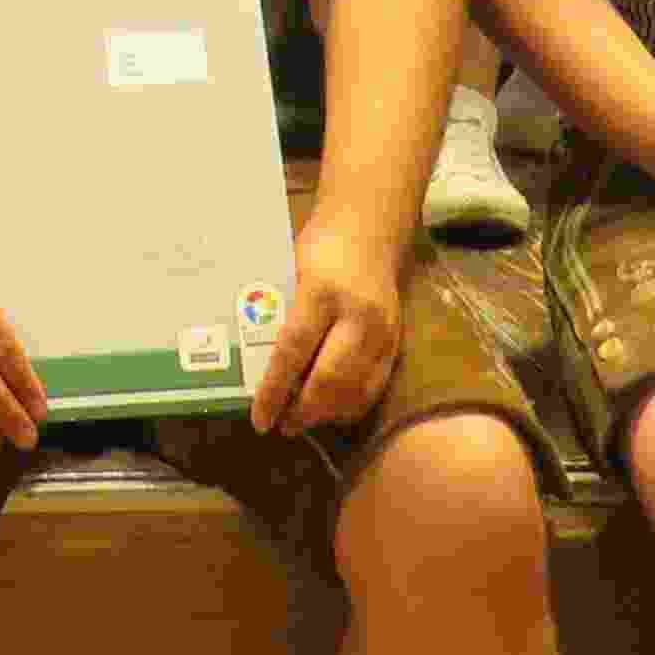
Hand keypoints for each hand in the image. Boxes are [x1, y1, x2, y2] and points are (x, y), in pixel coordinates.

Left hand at [246, 210, 400, 437]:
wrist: (372, 229)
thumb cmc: (322, 246)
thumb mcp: (292, 271)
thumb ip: (282, 315)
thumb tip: (258, 367)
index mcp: (322, 291)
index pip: (294, 351)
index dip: (275, 390)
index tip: (259, 418)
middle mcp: (357, 314)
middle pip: (329, 378)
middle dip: (303, 410)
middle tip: (282, 425)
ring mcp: (382, 331)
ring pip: (355, 390)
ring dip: (326, 413)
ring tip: (301, 421)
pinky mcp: (397, 341)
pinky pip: (375, 386)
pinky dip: (351, 406)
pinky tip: (331, 410)